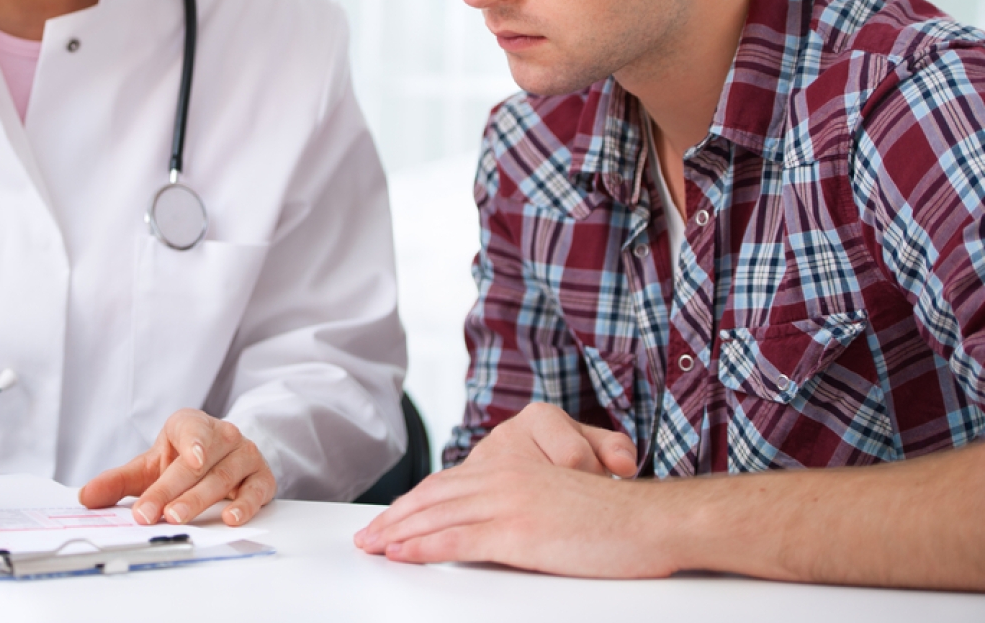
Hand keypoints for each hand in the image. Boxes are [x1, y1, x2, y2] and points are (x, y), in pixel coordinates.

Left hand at [78, 409, 275, 527]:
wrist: (220, 457)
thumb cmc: (182, 460)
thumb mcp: (148, 466)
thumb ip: (117, 482)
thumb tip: (85, 497)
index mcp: (191, 424)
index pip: (188, 431)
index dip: (188, 445)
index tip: (188, 460)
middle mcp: (223, 435)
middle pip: (199, 463)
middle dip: (173, 489)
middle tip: (152, 513)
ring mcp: (244, 456)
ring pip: (223, 478)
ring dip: (200, 500)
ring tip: (178, 517)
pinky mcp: (261, 478)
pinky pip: (256, 490)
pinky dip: (246, 504)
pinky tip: (231, 517)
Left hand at [353, 402, 664, 576]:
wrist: (652, 519)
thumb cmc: (615, 517)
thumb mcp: (557, 498)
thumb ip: (521, 501)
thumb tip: (487, 524)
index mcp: (513, 464)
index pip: (450, 483)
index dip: (414, 501)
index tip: (389, 517)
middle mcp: (505, 475)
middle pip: (435, 497)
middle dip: (395, 518)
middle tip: (367, 536)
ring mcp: (510, 501)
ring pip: (438, 517)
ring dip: (398, 533)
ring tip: (372, 546)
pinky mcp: (519, 530)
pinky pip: (459, 541)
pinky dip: (424, 548)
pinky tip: (401, 555)